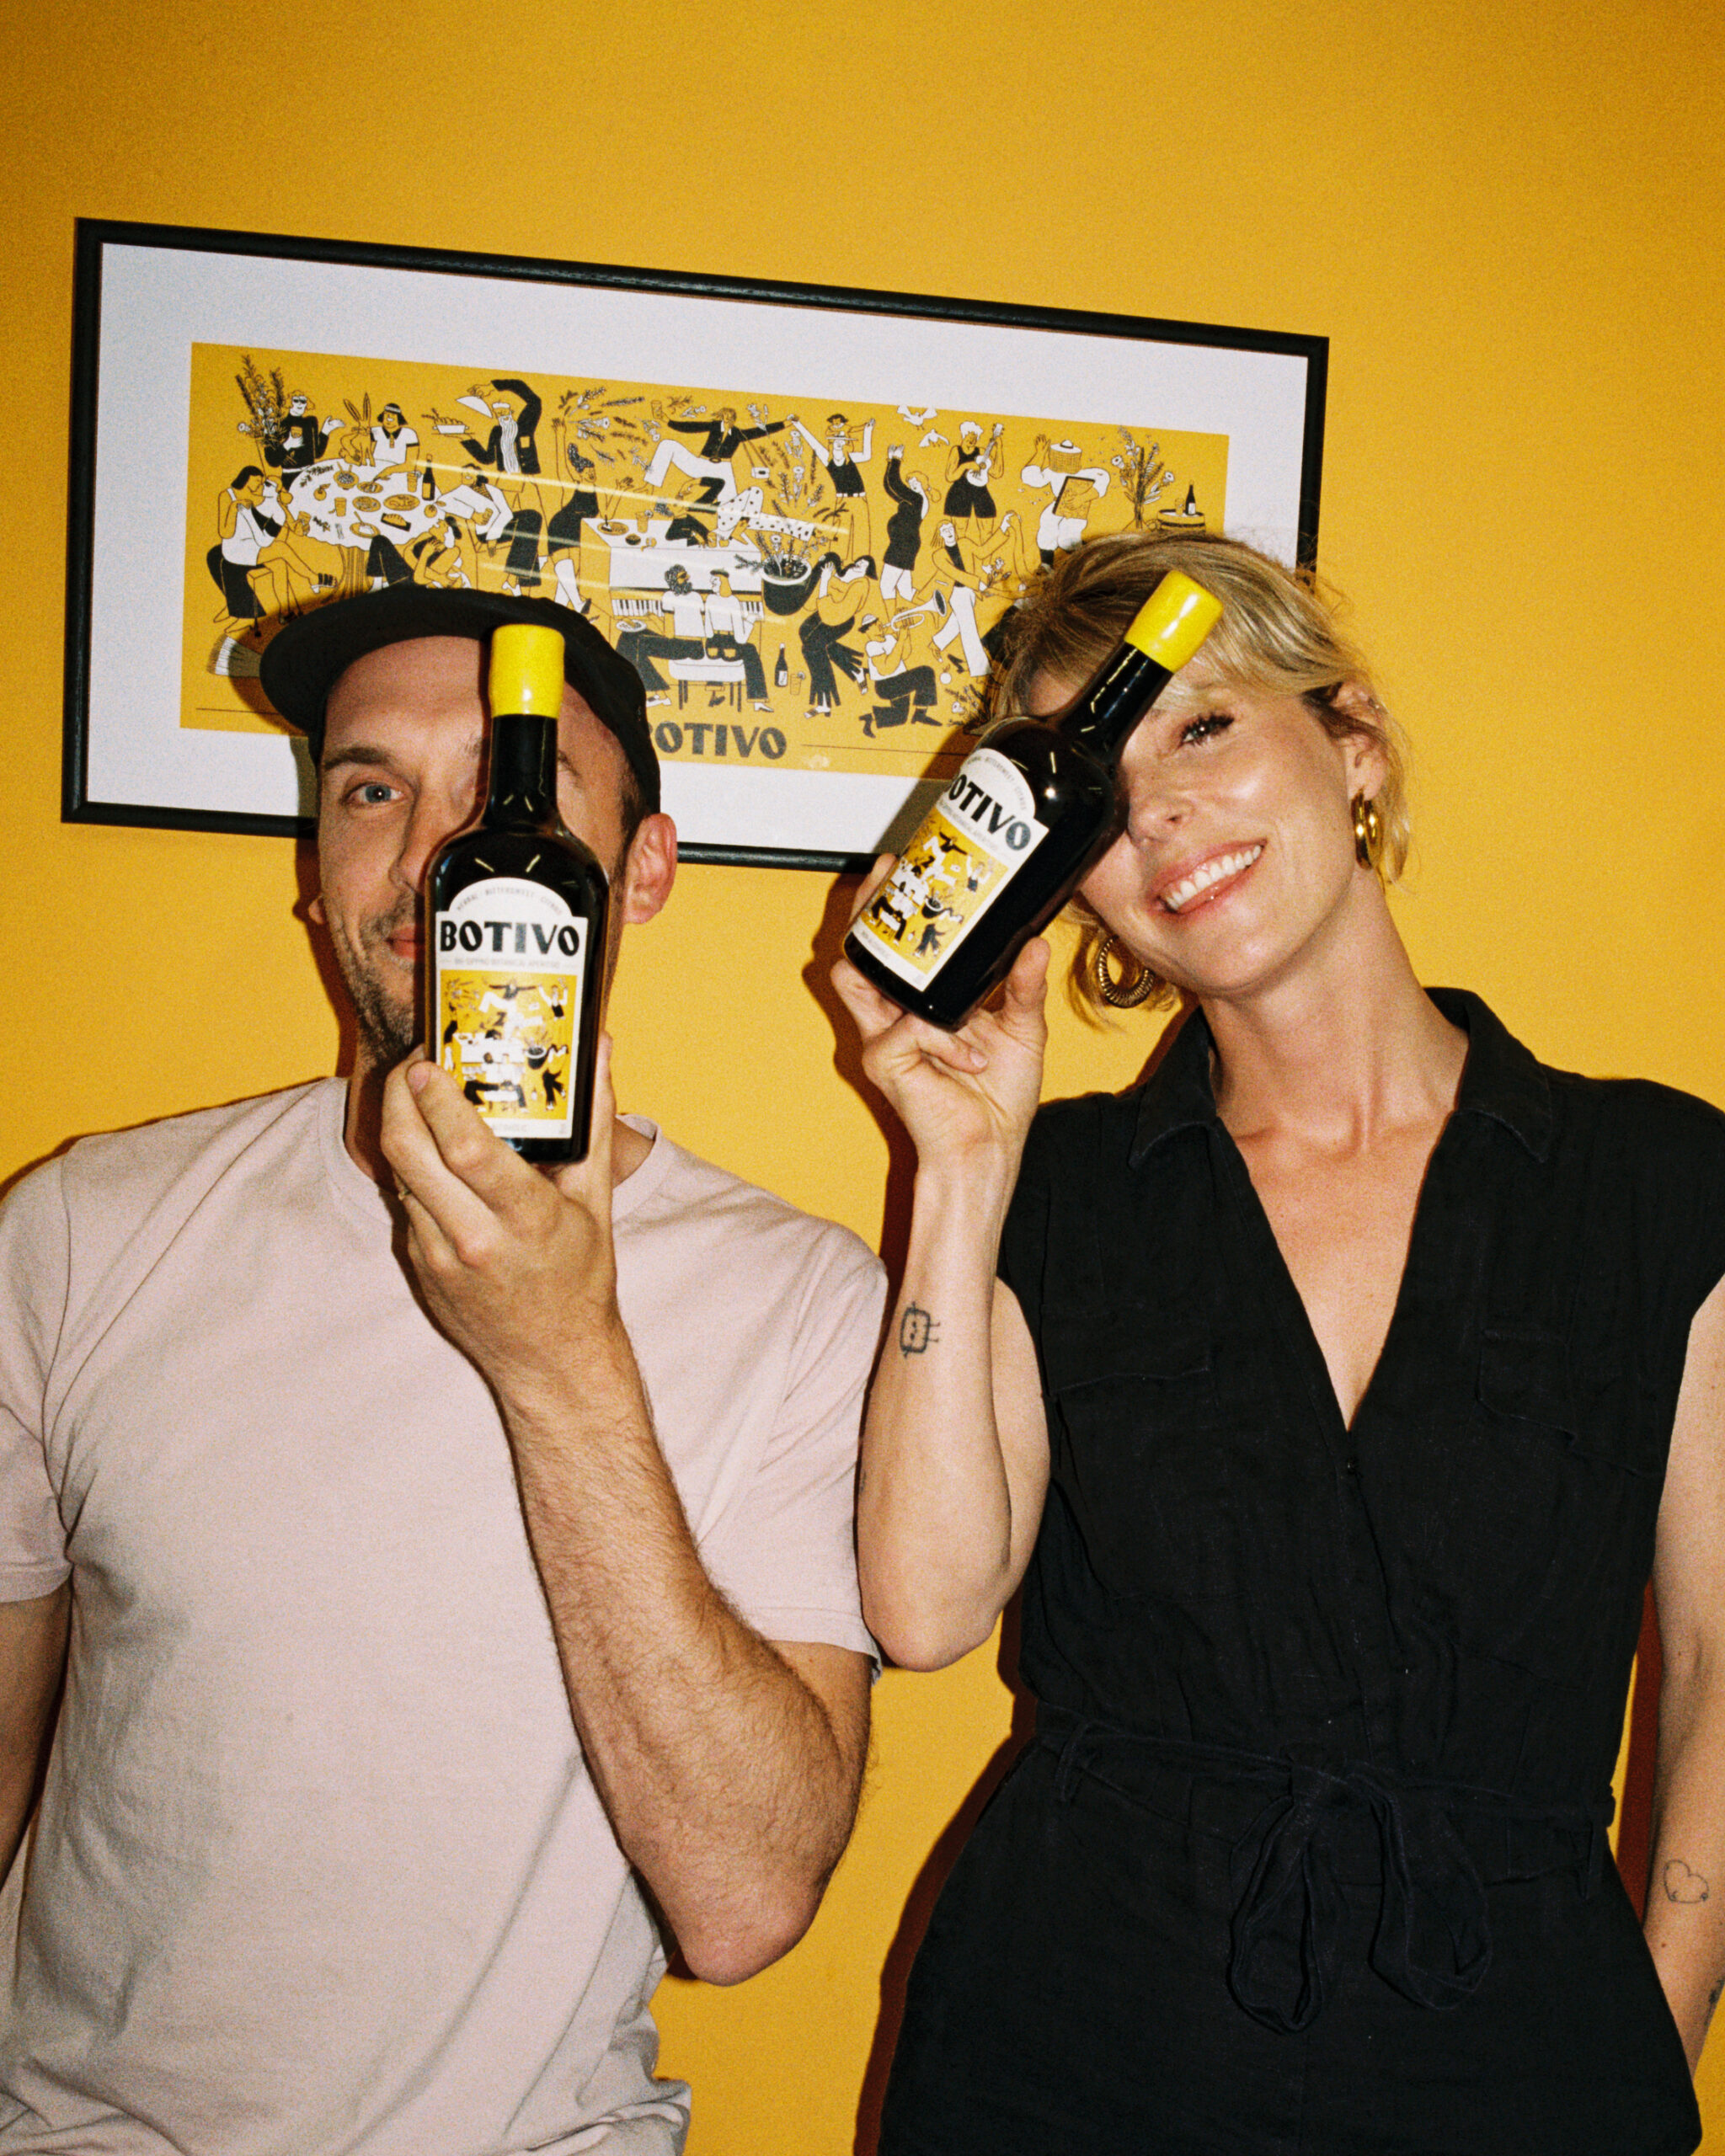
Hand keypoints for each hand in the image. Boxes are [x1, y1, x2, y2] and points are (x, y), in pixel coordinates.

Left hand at [380, 1043, 623, 1405]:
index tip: (430, 1061)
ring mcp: (439, 1256)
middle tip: (413, 1064)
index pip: (466, 1148)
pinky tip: (429, 1145)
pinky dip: (412, 1166)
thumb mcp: (596, 1201)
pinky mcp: (420, 1267)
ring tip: (417, 1092)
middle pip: (409, 1151)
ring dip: (400, 1125)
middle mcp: (475, 1238)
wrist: (552, 1361)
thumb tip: (598, 1051)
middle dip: (400, 1096)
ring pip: (399, 1174)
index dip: (439, 1099)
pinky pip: (406, 1202)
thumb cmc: (581, 1279)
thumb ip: (593, 1121)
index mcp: (526, 1218)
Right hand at [831, 858, 1048, 1169]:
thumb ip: (1022, 985)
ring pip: (856, 978)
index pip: (890, 948)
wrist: (988, 1149)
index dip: (886, 907)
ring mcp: (882, 1039)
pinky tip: (973, 1053)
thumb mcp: (1020, 1029)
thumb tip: (1035, 942)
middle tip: (891, 875)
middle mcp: (891, 1018)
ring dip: (898, 962)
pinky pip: (911, 1028)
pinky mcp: (885, 1061)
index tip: (901, 869)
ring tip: (922, 944)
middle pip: (857, 950)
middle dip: (867, 909)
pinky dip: (947, 1038)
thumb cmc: (994, 1100)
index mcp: (918, 1007)